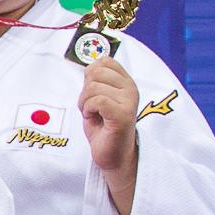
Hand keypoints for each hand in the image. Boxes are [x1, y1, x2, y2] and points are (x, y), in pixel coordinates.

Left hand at [79, 54, 140, 179]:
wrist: (112, 154)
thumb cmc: (103, 127)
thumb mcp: (97, 98)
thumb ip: (95, 82)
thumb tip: (89, 66)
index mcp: (125, 82)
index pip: (104, 61)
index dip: (89, 76)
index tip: (92, 94)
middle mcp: (130, 88)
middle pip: (95, 72)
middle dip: (84, 90)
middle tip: (90, 107)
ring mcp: (128, 101)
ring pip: (93, 87)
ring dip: (84, 103)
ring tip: (93, 114)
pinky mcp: (123, 114)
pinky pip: (97, 100)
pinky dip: (88, 110)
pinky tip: (94, 119)